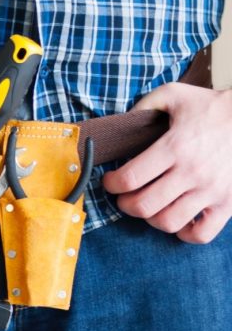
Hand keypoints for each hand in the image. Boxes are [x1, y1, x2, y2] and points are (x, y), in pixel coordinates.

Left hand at [102, 83, 231, 243]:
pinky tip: (178, 219)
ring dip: (151, 219)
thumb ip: (145, 105)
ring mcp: (211, 190)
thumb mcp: (176, 96)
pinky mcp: (228, 203)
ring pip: (168, 223)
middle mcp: (192, 171)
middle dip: (125, 205)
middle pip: (143, 206)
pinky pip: (201, 234)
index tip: (110, 181)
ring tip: (150, 206)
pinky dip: (184, 233)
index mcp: (175, 146)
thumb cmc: (212, 108)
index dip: (112, 184)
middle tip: (124, 197)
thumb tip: (122, 123)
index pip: (129, 178)